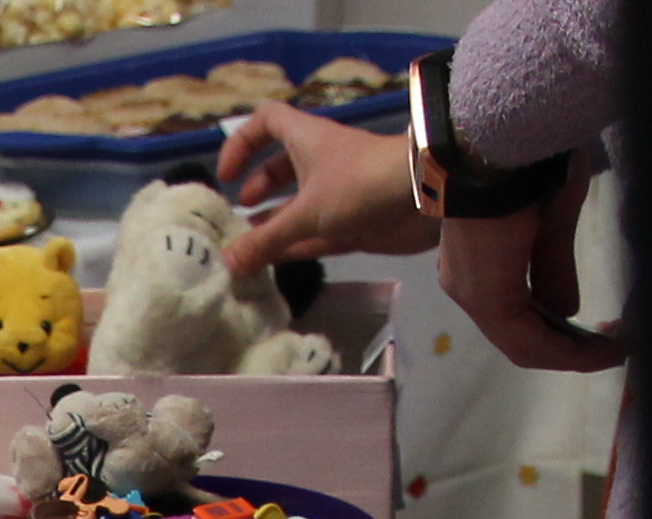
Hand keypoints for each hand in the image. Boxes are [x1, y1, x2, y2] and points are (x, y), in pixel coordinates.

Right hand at [215, 102, 428, 271]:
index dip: (242, 142)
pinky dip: (294, 245)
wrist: (425, 196)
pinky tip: (272, 264)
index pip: (266, 121)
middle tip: (240, 214)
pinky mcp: (354, 222)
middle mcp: (320, 161)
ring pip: (298, 204)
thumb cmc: (359, 185)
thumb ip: (265, 240)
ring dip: (274, 223)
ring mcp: (338, 192)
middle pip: (281, 166)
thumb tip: (226, 264)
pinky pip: (316, 232)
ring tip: (248, 247)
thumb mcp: (306, 212)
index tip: (227, 174)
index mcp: (305, 140)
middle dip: (257, 188)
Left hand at [438, 161, 621, 371]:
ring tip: (616, 351)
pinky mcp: (486, 297)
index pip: (516, 316)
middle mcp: (465, 284)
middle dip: (568, 347)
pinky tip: (602, 350)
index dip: (559, 333)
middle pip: (518, 336)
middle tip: (613, 347)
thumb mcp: (550, 222)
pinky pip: (526, 340)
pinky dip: (565, 351)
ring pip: (523, 343)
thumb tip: (566, 311)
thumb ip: (553, 268)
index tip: (602, 333)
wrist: (508, 137)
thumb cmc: (529, 163)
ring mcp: (471, 293)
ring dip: (572, 354)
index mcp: (477, 264)